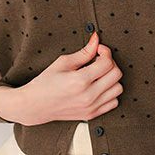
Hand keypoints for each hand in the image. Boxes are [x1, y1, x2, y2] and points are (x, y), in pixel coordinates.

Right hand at [0, 31, 122, 125]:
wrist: (35, 105)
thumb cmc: (46, 83)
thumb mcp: (63, 62)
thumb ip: (84, 52)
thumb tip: (96, 39)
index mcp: (80, 81)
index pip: (107, 62)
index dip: (105, 52)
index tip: (98, 50)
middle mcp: (88, 95)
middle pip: (116, 74)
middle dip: (110, 63)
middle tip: (99, 60)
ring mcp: (91, 107)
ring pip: (118, 89)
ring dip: (112, 78)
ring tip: (99, 74)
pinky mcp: (92, 115)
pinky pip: (114, 102)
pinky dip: (110, 93)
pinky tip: (99, 87)